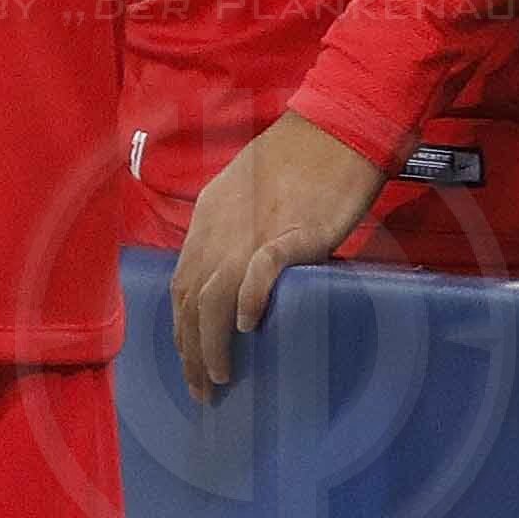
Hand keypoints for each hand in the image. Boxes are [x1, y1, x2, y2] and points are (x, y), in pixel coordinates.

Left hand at [169, 110, 389, 402]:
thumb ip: (233, 231)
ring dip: (211, 342)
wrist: (337, 129)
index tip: (188, 359)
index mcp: (206, 219)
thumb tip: (234, 277)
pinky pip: (258, 273)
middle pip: (190, 299)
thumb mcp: (246, 193)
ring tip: (220, 376)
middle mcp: (218, 229)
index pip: (181, 284)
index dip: (181, 328)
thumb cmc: (301, 161)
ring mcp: (251, 231)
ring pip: (215, 296)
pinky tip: (249, 328)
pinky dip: (249, 302)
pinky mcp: (289, 234)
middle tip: (202, 388)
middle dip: (190, 349)